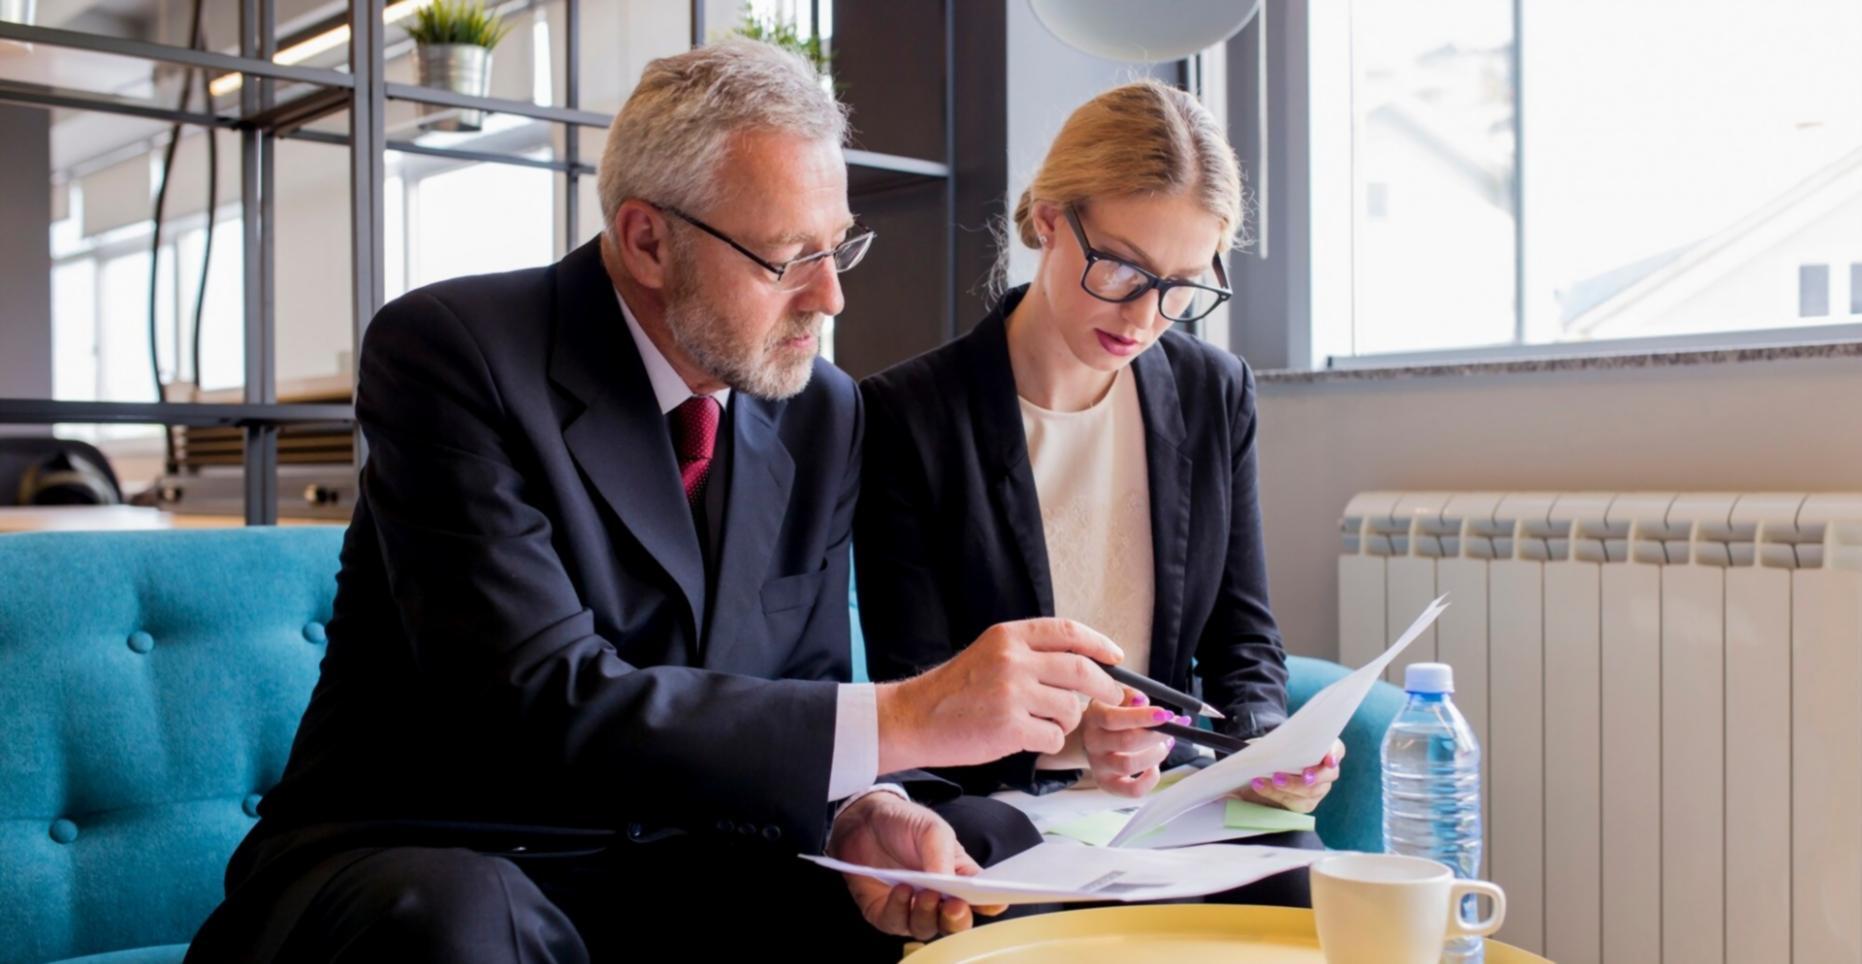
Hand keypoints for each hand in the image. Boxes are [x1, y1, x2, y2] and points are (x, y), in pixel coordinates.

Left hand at [827, 791, 1006, 940]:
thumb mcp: (932, 829)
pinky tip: (901, 889)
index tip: (995, 902)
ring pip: (926, 928)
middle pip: (955, 923)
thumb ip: (943, 856)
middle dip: (957, 919)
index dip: (991, 904)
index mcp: (959, 878)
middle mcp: (938, 899)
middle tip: (955, 904)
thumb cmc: (904, 823)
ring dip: (927, 914)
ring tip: (925, 892)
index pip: (981, 899)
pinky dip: (899, 909)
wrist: (864, 820)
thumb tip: (950, 885)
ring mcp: (912, 908)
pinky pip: (895, 922)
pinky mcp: (885, 913)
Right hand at [876, 618, 1127, 771]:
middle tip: (1113, 697)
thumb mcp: (989, 654)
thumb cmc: (954, 691)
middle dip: (1106, 687)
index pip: (1069, 632)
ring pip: (1071, 708)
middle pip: (1082, 671)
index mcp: (1009, 637)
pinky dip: (1049, 741)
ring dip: (1067, 721)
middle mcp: (1013, 660)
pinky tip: (1028, 739)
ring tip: (1043, 723)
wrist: (915, 718)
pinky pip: (1054, 736)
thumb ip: (1029, 653)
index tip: (1115, 657)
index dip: (1099, 644)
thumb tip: (1083, 662)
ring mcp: (1012, 694)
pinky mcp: (1010, 727)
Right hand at [1080, 691, 1180, 796]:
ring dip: (1156, 754)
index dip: (1143, 717)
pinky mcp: (1107, 783)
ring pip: (1130, 765)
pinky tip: (1154, 766)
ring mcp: (1098, 765)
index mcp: (1094, 717)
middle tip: (1175, 726)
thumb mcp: (1118, 696)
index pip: (1114, 718)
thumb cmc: (1112, 712)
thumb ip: (1131, 696)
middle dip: (1158, 735)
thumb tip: (1142, 702)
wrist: (1092, 734)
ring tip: (1164, 744)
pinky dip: (1150, 780)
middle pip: (1127, 742)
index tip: (1166, 714)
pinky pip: (1132, 790)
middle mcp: (1093, 742)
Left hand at [1233, 739, 1345, 814]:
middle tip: (1299, 774)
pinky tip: (1261, 786)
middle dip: (1313, 776)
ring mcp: (1320, 789)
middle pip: (1328, 775)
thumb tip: (1267, 743)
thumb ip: (1285, 740)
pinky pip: (1297, 803)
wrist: (1270, 765)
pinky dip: (1276, 794)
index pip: (1337, 750)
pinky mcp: (1307, 803)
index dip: (1334, 754)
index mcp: (1326, 749)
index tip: (1329, 760)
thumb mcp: (1283, 740)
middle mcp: (1327, 771)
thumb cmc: (1281, 748)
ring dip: (1289, 786)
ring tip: (1268, 779)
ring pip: (1311, 791)